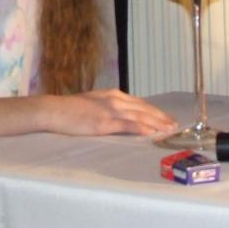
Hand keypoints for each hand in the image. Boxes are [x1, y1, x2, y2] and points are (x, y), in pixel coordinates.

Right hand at [46, 90, 177, 136]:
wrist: (54, 110)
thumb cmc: (71, 109)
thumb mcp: (95, 103)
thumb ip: (109, 107)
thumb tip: (122, 115)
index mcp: (113, 94)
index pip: (140, 103)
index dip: (155, 111)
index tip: (166, 117)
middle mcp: (115, 99)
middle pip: (144, 108)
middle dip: (161, 117)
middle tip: (174, 124)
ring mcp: (110, 110)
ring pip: (140, 116)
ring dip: (157, 123)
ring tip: (168, 129)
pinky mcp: (104, 122)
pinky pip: (127, 124)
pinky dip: (141, 128)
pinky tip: (151, 132)